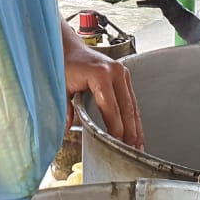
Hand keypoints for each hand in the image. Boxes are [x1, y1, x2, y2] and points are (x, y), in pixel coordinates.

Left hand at [62, 28, 143, 148]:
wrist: (68, 47)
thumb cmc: (64, 65)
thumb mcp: (61, 87)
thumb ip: (64, 109)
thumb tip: (64, 129)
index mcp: (100, 75)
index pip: (112, 109)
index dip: (116, 129)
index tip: (118, 145)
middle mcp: (115, 72)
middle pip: (127, 109)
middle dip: (131, 132)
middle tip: (133, 151)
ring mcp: (122, 73)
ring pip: (133, 105)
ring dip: (136, 127)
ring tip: (138, 146)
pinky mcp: (123, 75)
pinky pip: (131, 99)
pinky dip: (134, 116)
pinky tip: (135, 130)